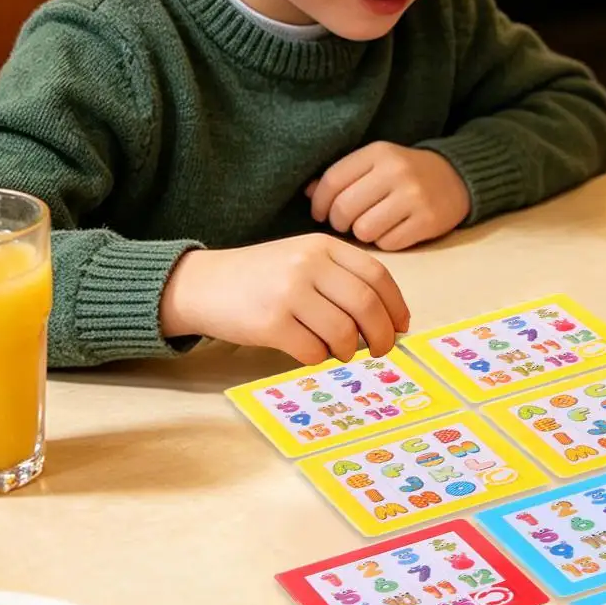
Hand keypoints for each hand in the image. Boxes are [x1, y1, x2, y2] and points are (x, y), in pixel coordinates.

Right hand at [159, 236, 410, 363]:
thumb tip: (388, 317)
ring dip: (349, 350)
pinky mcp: (270, 323)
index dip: (396, 305)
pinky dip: (319, 358)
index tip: (402, 326)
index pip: (377, 276)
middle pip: (367, 306)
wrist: (203, 284)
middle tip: (383, 350)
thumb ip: (341, 277)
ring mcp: (289, 293)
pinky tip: (310, 351)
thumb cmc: (262, 276)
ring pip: (344, 333)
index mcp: (322, 246)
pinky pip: (313, 351)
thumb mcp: (302, 259)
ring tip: (341, 351)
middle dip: (382, 335)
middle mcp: (308, 265)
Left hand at [307, 143, 469, 250]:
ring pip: (364, 230)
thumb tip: (308, 193)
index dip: (319, 203)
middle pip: (345, 209)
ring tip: (372, 226)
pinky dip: (386, 242)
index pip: (332, 181)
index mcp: (379, 153)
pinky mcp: (427, 221)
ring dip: (363, 234)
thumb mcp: (376, 163)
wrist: (456, 177)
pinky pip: (389, 243)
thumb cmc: (406, 173)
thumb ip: (343, 175)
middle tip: (347, 223)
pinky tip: (393, 231)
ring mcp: (414, 197)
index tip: (320, 213)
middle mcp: (396, 171)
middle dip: (339, 222)